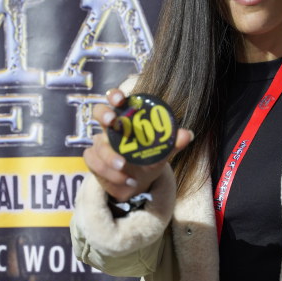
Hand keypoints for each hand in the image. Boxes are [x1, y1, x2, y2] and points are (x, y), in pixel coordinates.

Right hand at [83, 88, 193, 202]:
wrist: (139, 185)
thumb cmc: (148, 160)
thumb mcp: (162, 152)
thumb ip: (173, 143)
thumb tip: (187, 134)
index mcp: (127, 120)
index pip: (117, 100)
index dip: (115, 95)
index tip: (120, 99)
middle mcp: (111, 129)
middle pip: (98, 112)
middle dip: (103, 114)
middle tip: (112, 121)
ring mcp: (100, 144)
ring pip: (98, 145)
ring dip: (110, 158)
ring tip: (124, 168)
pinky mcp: (94, 161)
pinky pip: (95, 163)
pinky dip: (110, 174)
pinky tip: (125, 180)